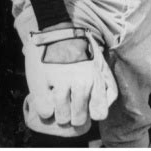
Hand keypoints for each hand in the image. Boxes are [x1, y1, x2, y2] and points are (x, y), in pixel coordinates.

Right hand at [14, 9, 117, 136]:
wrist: (55, 30)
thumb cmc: (77, 47)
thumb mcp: (99, 62)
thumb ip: (107, 84)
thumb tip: (106, 104)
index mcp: (96, 80)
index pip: (99, 113)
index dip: (90, 112)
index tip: (84, 105)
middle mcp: (82, 84)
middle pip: (78, 120)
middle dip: (72, 115)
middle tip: (67, 101)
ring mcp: (62, 84)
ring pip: (62, 118)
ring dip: (58, 111)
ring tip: (56, 96)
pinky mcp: (44, 84)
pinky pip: (45, 111)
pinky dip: (43, 107)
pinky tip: (46, 93)